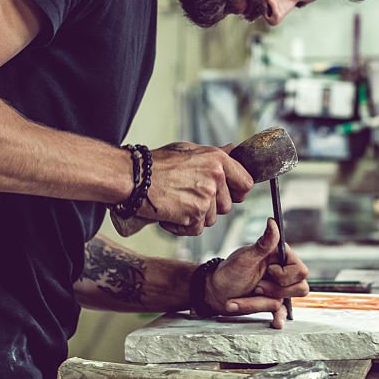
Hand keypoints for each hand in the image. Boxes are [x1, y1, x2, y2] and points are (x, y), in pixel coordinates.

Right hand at [139, 142, 253, 235]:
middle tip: (188, 197)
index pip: (246, 183)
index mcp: (217, 159)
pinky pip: (196, 229)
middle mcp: (215, 176)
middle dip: (210, 207)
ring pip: (211, 219)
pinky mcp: (194, 213)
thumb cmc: (156, 164)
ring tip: (176, 202)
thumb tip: (233, 150)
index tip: (227, 195)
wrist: (133, 177)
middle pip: (227, 206)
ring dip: (195, 217)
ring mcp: (206, 196)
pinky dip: (183, 226)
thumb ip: (214, 153)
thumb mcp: (188, 150)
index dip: (237, 192)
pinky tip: (170, 213)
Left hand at [205, 218, 309, 328]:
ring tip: (250, 293)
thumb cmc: (229, 272)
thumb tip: (273, 222)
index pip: (300, 270)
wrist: (216, 292)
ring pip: (285, 302)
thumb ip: (264, 243)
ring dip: (262, 302)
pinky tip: (276, 323)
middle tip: (256, 284)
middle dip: (274, 290)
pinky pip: (282, 313)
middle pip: (299, 288)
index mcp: (280, 256)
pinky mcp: (272, 302)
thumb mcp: (246, 258)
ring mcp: (278, 289)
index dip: (284, 275)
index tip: (268, 271)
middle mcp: (282, 272)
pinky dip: (277, 318)